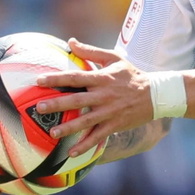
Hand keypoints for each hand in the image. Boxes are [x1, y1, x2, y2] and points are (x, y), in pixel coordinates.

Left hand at [33, 39, 154, 155]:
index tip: (39, 81)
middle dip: (57, 104)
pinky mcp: (114, 125)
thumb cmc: (131, 75)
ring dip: (68, 128)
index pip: (75, 77)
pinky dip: (85, 146)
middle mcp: (103, 96)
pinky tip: (72, 153)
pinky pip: (98, 137)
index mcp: (101, 78)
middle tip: (40, 108)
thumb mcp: (113, 58)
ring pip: (86, 121)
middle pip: (77, 100)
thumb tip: (70, 41)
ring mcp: (109, 112)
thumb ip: (90, 51)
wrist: (155, 95)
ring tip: (52, 133)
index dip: (57, 79)